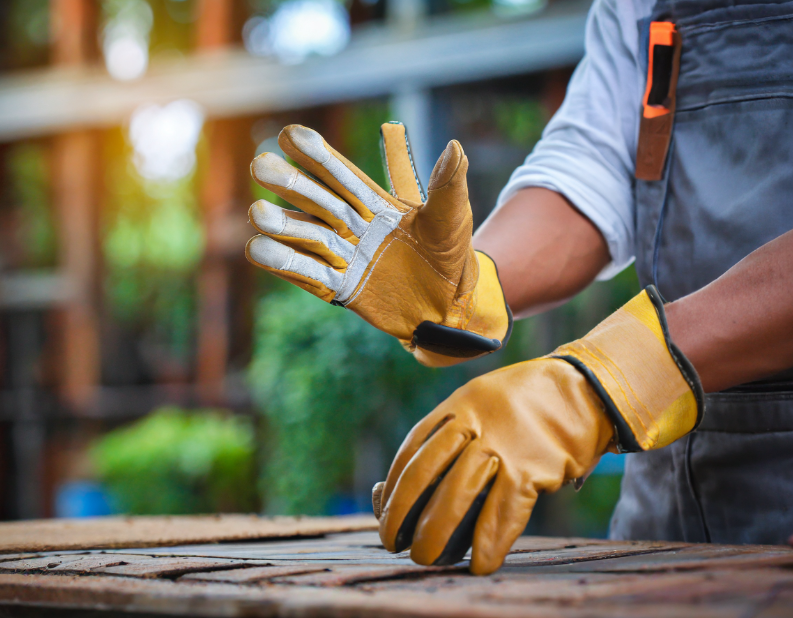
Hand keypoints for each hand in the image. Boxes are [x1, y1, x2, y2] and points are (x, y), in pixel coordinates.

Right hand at [245, 123, 510, 365]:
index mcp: (377, 204)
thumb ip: (448, 188)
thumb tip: (455, 148)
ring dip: (282, 224)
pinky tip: (257, 248)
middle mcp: (354, 225)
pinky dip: (285, 263)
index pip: (343, 175)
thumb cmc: (452, 257)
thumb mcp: (454, 221)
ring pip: (306, 236)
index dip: (318, 156)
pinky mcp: (340, 287)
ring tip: (258, 213)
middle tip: (260, 165)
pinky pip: (308, 274)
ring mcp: (344, 256)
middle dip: (291, 183)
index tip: (291, 135)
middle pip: (317, 200)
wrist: (449, 307)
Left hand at [374, 287, 703, 573]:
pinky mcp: (534, 465)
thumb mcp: (484, 400)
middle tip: (393, 541)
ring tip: (426, 558)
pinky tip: (480, 563)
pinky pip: (505, 510)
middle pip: (426, 471)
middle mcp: (475, 420)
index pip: (413, 447)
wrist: (585, 387)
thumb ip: (455, 431)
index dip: (395, 483)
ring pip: (458, 492)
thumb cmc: (528, 404)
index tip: (384, 508)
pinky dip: (490, 541)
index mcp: (459, 404)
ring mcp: (504, 442)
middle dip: (403, 511)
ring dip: (437, 531)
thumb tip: (421, 483)